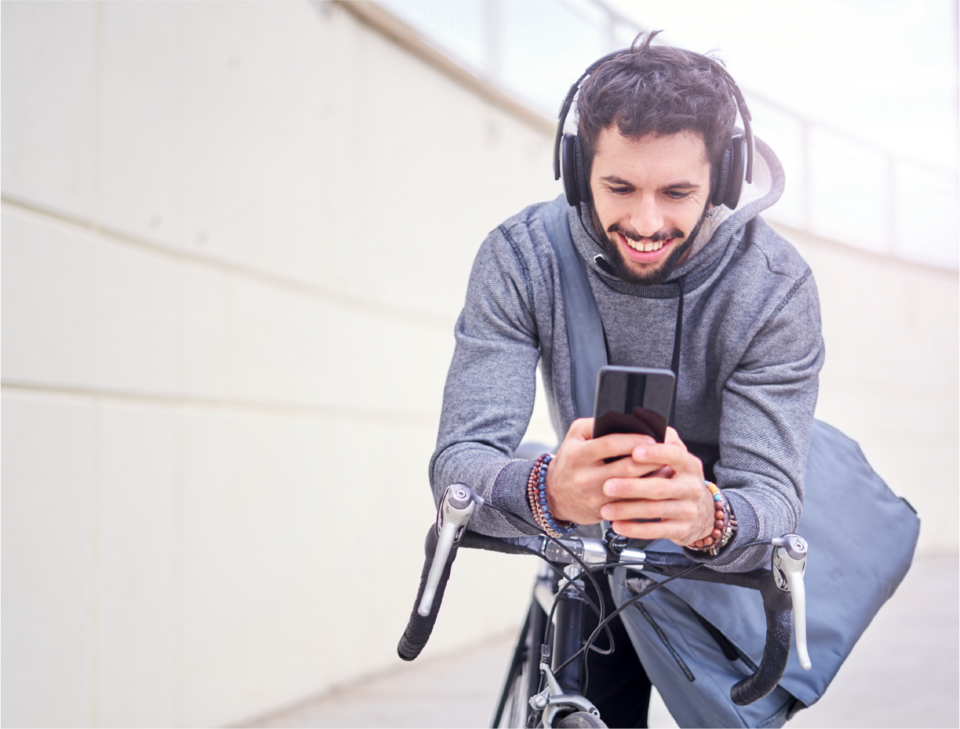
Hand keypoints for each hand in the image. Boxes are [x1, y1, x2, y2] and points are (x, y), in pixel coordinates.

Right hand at [545, 418, 658, 524]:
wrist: (553, 495)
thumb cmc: (569, 462)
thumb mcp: (574, 437)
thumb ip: (595, 424)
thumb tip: (623, 420)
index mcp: (578, 456)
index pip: (610, 445)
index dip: (634, 440)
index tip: (651, 437)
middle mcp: (586, 478)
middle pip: (627, 468)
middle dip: (651, 459)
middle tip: (667, 452)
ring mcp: (596, 497)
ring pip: (632, 488)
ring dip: (653, 477)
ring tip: (666, 466)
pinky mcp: (604, 511)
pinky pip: (631, 503)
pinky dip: (646, 494)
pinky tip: (656, 485)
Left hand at [597, 427, 716, 546]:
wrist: (705, 515)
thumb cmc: (680, 481)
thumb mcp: (679, 460)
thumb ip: (664, 441)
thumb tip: (642, 417)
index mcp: (689, 465)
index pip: (674, 455)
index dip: (655, 453)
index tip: (634, 451)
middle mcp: (692, 487)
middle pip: (660, 487)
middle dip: (631, 487)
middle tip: (607, 485)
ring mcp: (688, 510)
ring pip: (655, 510)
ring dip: (628, 510)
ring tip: (605, 509)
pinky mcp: (681, 529)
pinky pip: (656, 531)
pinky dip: (635, 529)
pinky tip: (618, 525)